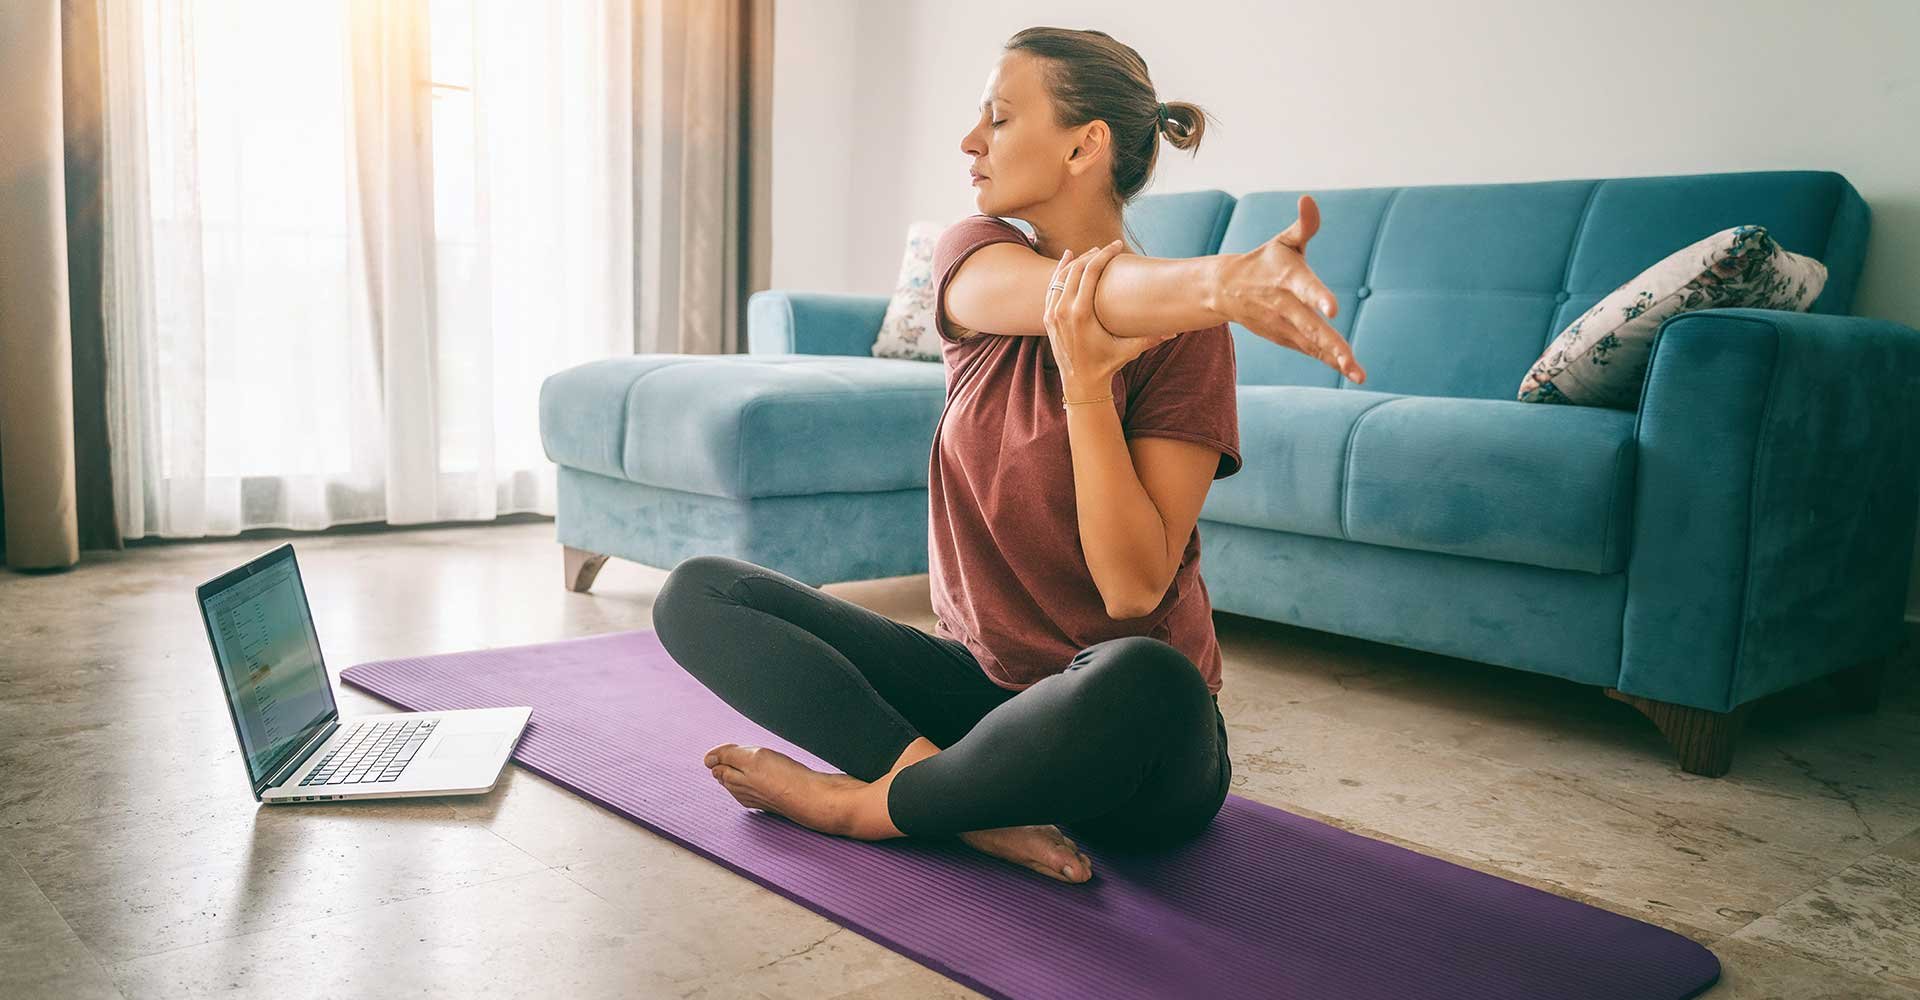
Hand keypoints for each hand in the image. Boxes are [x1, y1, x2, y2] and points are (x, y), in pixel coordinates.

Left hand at [1044, 240, 1175, 393]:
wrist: (1080, 384)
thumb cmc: (1106, 365)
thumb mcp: (1129, 351)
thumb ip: (1150, 338)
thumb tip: (1175, 330)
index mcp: (1081, 314)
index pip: (1090, 272)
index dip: (1104, 255)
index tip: (1116, 246)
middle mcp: (1063, 311)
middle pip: (1076, 269)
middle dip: (1092, 255)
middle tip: (1107, 249)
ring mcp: (1052, 314)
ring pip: (1061, 276)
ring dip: (1077, 261)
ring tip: (1092, 252)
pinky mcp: (1048, 317)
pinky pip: (1052, 287)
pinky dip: (1060, 271)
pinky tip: (1068, 259)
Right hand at [1211, 194, 1366, 383]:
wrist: (1227, 289)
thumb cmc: (1265, 261)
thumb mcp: (1283, 241)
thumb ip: (1303, 225)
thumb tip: (1308, 199)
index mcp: (1287, 278)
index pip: (1304, 287)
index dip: (1318, 297)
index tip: (1332, 309)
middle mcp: (1284, 305)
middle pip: (1309, 326)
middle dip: (1330, 342)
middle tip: (1349, 357)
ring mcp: (1284, 325)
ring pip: (1311, 344)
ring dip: (1333, 358)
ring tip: (1357, 373)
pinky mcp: (1285, 337)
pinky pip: (1310, 351)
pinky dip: (1329, 361)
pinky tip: (1351, 371)